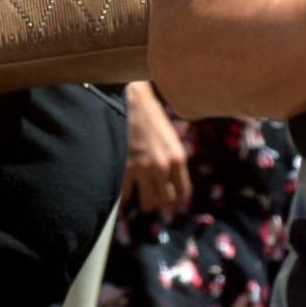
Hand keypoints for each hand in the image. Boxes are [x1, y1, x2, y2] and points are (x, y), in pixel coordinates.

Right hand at [122, 82, 191, 216]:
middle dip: (158, 202)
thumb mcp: (170, 138)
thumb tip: (170, 184)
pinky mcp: (124, 169)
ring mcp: (143, 169)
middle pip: (165, 201)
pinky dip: (124, 199)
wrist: (131, 102)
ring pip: (148, 204)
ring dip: (142, 202)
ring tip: (138, 195)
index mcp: (178, 157)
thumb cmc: (151, 118)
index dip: (175, 200)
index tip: (167, 200)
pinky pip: (126, 197)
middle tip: (150, 196)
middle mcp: (163, 166)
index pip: (183, 192)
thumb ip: (173, 160)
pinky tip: (122, 192)